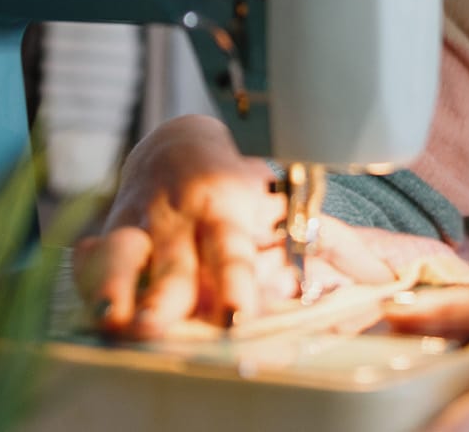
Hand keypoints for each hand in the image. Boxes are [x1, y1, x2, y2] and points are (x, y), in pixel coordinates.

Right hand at [71, 115, 396, 337]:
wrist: (178, 143)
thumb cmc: (243, 186)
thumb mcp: (288, 204)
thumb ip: (333, 244)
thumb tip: (385, 278)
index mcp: (228, 211)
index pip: (230, 252)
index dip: (232, 282)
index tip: (235, 313)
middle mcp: (180, 222)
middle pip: (171, 265)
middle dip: (165, 296)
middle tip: (158, 326)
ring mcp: (140, 228)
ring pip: (120, 259)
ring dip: (114, 290)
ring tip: (111, 319)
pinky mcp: (107, 235)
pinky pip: (87, 257)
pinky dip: (82, 276)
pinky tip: (82, 299)